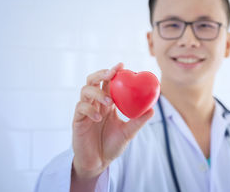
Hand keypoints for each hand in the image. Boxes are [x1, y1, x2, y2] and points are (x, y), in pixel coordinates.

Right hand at [71, 62, 153, 182]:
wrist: (98, 163)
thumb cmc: (112, 145)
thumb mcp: (128, 133)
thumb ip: (138, 121)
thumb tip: (152, 110)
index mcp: (107, 103)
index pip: (108, 82)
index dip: (113, 72)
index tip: (122, 65)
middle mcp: (95, 103)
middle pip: (93, 81)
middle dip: (101, 74)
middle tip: (111, 74)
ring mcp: (85, 111)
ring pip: (85, 91)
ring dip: (97, 93)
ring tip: (108, 101)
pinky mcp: (77, 120)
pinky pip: (80, 108)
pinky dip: (89, 109)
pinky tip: (97, 117)